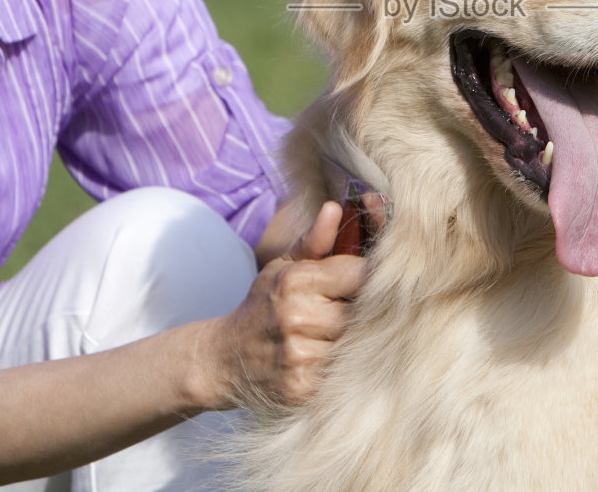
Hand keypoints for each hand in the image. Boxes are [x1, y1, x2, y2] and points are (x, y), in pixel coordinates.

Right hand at [204, 201, 366, 409]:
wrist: (224, 360)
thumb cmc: (262, 307)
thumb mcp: (282, 267)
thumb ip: (315, 240)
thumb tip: (335, 208)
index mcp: (296, 281)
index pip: (362, 273)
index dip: (373, 278)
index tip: (370, 284)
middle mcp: (298, 317)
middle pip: (364, 311)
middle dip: (366, 312)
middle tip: (354, 313)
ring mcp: (300, 356)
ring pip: (357, 343)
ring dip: (357, 341)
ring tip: (339, 337)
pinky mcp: (303, 389)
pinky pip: (344, 373)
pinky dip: (343, 367)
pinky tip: (330, 360)